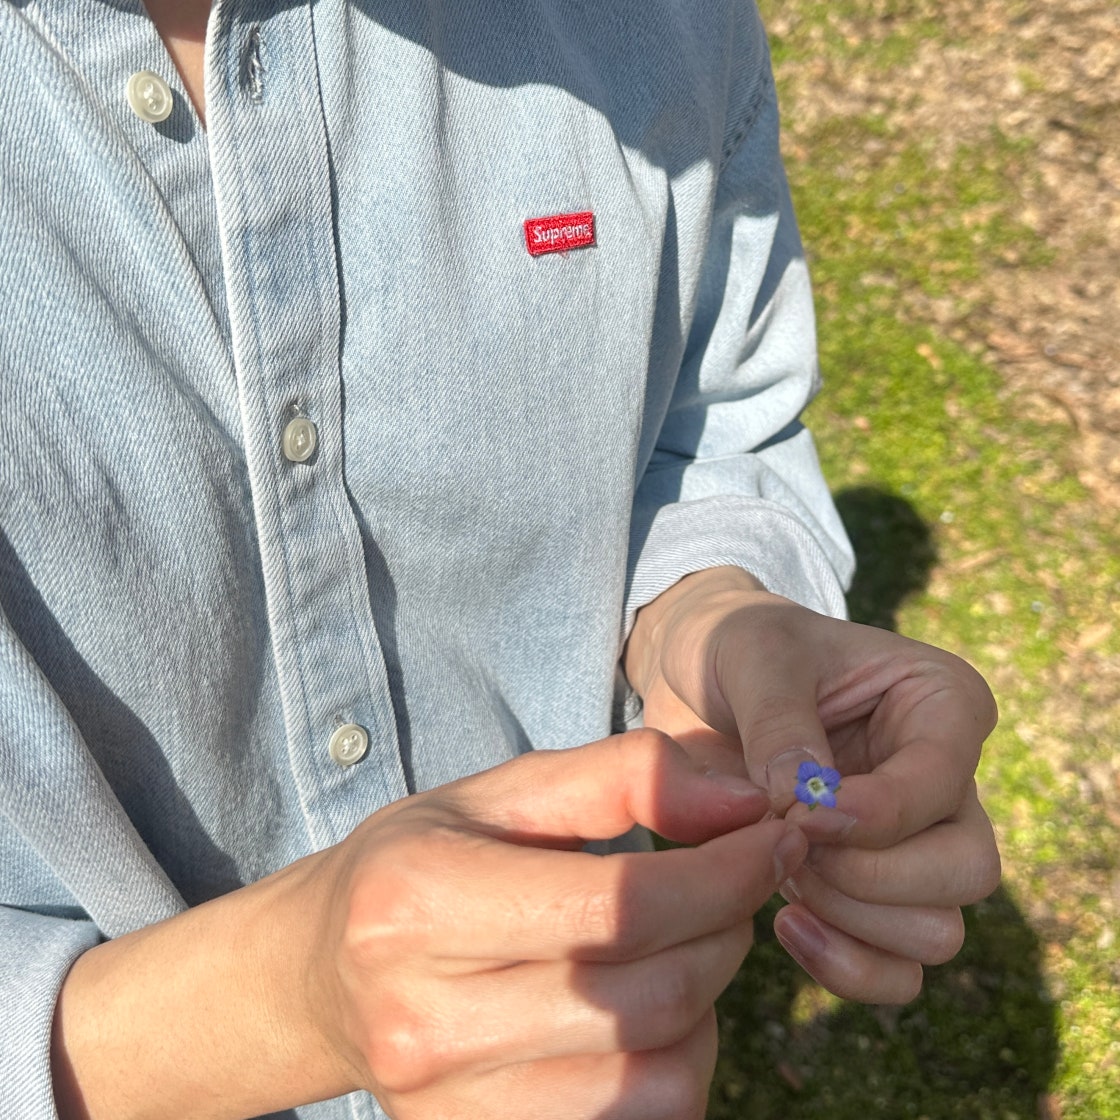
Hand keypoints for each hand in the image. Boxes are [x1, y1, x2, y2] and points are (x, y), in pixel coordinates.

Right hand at [308, 731, 805, 1119]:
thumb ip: (622, 776)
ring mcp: (446, 1108)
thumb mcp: (503, 793)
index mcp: (420, 904)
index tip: (771, 839)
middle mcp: (424, 1020)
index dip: (723, 873)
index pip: (619, 905)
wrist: (321, 976)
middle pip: (645, 995)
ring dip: (707, 1006)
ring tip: (686, 947)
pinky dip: (672, 1068)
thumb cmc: (421, 864)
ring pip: (652, 1079)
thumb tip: (744, 801)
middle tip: (734, 885)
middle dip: (725, 931)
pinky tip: (651, 1014)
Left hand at [625, 567, 1000, 1004]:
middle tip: (786, 845)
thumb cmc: (738, 649)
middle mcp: (948, 782)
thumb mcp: (751, 653)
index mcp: (942, 704)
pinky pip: (897, 970)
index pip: (940, 783)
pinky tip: (784, 923)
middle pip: (966, 871)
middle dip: (867, 875)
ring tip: (778, 871)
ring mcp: (919, 846)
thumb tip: (801, 806)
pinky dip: (847, 966)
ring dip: (852, 918)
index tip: (792, 813)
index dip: (869, 815)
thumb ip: (779, 721)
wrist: (699, 683)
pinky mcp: (876, 896)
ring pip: (937, 931)